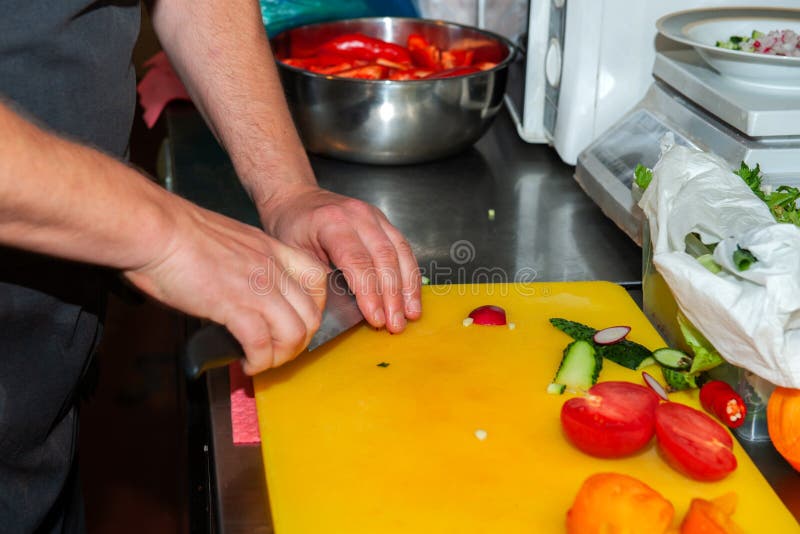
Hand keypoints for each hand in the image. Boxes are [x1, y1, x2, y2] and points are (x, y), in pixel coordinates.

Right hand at [124, 197, 326, 374]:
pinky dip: (258, 361)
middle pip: (311, 313)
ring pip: (295, 333)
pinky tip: (246, 363)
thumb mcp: (227, 241)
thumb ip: (244, 263)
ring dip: (282, 355)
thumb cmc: (176, 233)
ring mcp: (256, 287)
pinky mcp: (234, 306)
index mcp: (270, 248)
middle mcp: (271, 267)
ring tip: (263, 361)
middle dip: (301, 340)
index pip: (317, 278)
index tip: (298, 320)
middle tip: (279, 350)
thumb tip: (240, 291)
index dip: (314, 307)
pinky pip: (262, 344)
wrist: (155, 229)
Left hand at [258, 184, 421, 332]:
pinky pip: (404, 249)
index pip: (357, 261)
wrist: (295, 197)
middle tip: (395, 325)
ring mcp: (375, 216)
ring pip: (400, 253)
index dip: (369, 293)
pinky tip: (411, 297)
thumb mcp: (293, 254)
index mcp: (332, 222)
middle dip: (393, 296)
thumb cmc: (290, 226)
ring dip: (408, 287)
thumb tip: (342, 311)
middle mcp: (358, 216)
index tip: (376, 319)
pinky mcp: (384, 222)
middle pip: (384, 257)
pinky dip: (410, 275)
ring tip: (410, 315)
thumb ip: (318, 279)